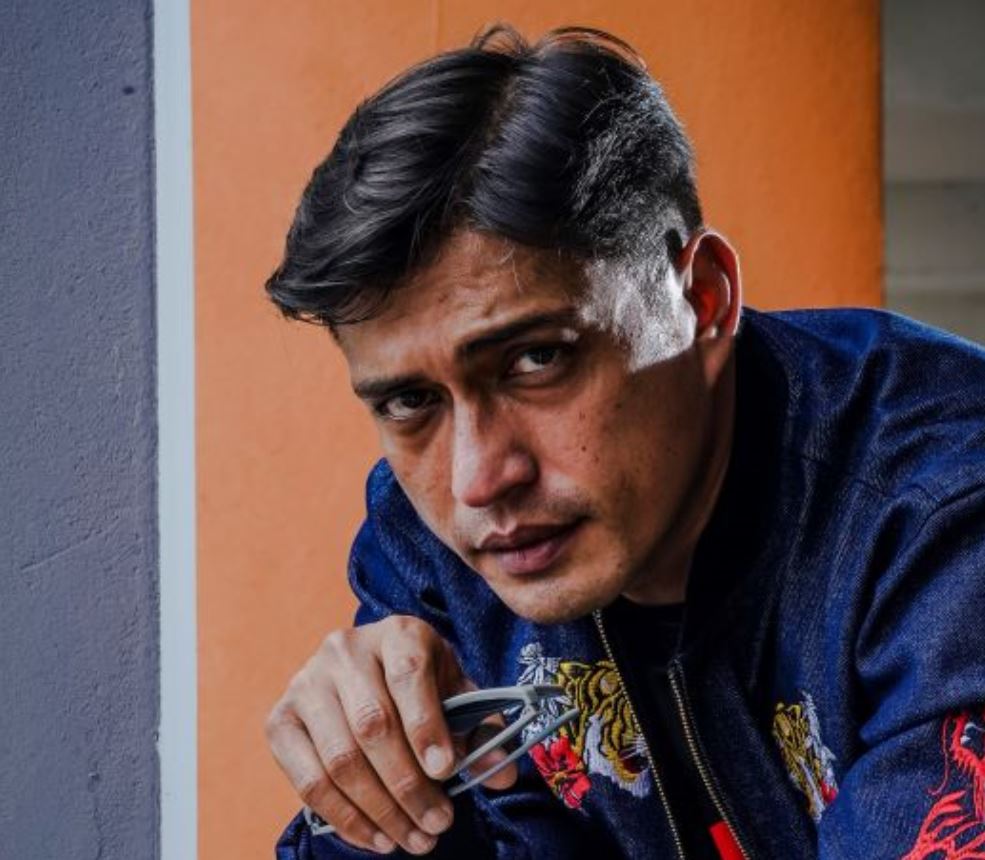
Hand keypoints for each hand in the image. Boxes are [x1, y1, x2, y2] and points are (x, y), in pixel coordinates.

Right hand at [266, 614, 516, 854]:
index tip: (446, 773)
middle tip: (438, 823)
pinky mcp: (280, 719)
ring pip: (340, 757)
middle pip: (372, 724)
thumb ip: (479, 729)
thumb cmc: (418, 685)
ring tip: (413, 839)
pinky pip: (308, 780)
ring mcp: (306, 683)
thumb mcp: (454, 693)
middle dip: (408, 785)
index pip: (408, 675)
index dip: (426, 726)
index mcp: (396, 633)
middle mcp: (344, 650)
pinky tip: (376, 837)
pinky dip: (344, 818)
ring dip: (380, 810)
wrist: (367, 671)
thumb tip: (500, 774)